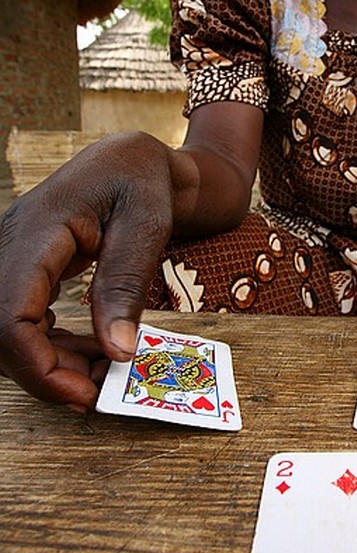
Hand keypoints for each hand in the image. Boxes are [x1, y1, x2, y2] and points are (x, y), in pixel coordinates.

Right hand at [0, 133, 176, 408]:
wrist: (130, 158)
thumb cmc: (142, 181)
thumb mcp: (147, 225)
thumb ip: (126, 283)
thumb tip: (118, 353)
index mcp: (37, 229)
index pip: (8, 313)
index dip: (37, 365)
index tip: (86, 393)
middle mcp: (11, 244)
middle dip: (44, 373)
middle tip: (99, 393)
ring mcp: (11, 257)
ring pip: (5, 330)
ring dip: (47, 363)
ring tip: (101, 374)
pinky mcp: (23, 270)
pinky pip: (19, 320)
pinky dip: (48, 347)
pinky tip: (87, 354)